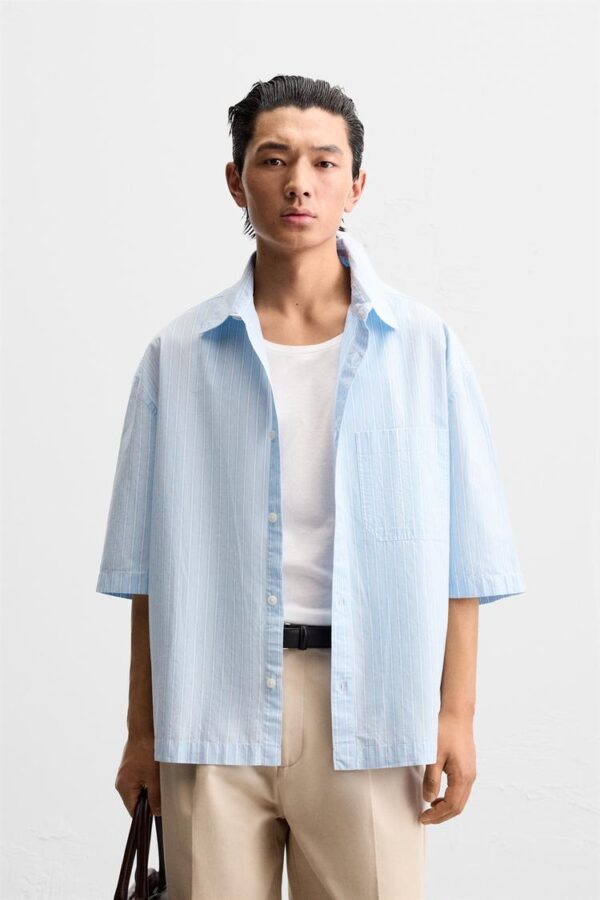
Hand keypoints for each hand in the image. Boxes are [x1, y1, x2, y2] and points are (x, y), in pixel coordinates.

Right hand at [115, 735, 160, 817]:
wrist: (145, 728)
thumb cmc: (148, 752)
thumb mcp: (155, 778)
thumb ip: (155, 798)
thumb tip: (156, 812)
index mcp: (123, 787)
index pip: (133, 810)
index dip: (146, 814)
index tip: (158, 813)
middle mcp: (121, 781)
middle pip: (136, 800)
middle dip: (149, 799)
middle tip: (162, 795)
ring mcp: (125, 772)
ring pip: (139, 788)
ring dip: (150, 788)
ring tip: (160, 781)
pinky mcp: (131, 765)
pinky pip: (139, 778)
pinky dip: (148, 778)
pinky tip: (157, 772)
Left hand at [419, 710, 476, 824]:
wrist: (457, 714)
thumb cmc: (445, 731)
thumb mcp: (433, 755)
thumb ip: (431, 779)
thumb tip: (428, 799)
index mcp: (463, 776)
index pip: (451, 806)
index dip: (437, 815)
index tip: (423, 817)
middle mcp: (470, 777)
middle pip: (458, 806)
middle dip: (441, 816)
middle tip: (425, 818)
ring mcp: (471, 773)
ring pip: (461, 800)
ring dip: (446, 808)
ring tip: (430, 809)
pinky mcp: (468, 767)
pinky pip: (461, 790)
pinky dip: (450, 798)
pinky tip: (438, 795)